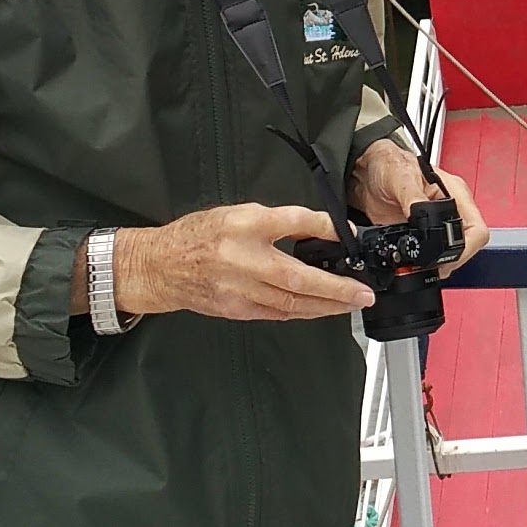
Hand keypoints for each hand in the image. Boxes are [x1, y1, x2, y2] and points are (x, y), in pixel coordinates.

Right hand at [112, 203, 373, 321]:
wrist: (162, 267)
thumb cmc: (201, 236)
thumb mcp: (241, 213)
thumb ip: (281, 221)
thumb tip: (322, 229)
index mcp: (243, 226)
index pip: (291, 222)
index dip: (323, 227)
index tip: (349, 234)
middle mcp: (243, 259)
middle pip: (297, 277)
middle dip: (336, 289)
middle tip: (363, 293)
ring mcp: (239, 290)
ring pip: (291, 302)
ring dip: (326, 306)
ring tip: (352, 303)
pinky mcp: (237, 310)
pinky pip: (277, 313)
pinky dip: (303, 311)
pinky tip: (321, 309)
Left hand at [351, 140, 490, 273]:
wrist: (365, 174)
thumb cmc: (387, 163)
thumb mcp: (401, 176)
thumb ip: (412, 196)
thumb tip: (420, 214)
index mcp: (454, 192)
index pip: (476, 227)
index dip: (465, 248)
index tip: (447, 258)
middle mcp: (450, 209)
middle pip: (469, 244)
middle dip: (453, 260)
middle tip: (435, 268)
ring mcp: (436, 223)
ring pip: (452, 253)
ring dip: (441, 264)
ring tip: (425, 267)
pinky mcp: (421, 234)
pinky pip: (432, 255)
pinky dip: (425, 264)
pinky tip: (415, 264)